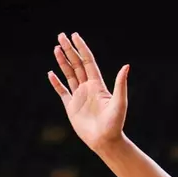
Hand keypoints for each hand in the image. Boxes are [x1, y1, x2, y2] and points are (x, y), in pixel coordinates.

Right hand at [48, 32, 128, 153]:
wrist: (105, 141)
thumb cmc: (115, 123)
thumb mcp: (120, 102)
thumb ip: (120, 84)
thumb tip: (126, 66)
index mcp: (98, 84)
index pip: (88, 61)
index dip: (81, 48)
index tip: (75, 35)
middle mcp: (88, 88)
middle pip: (76, 64)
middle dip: (69, 50)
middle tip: (61, 35)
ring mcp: (79, 96)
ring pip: (69, 74)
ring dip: (62, 62)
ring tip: (56, 48)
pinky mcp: (71, 107)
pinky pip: (62, 92)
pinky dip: (56, 83)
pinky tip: (51, 73)